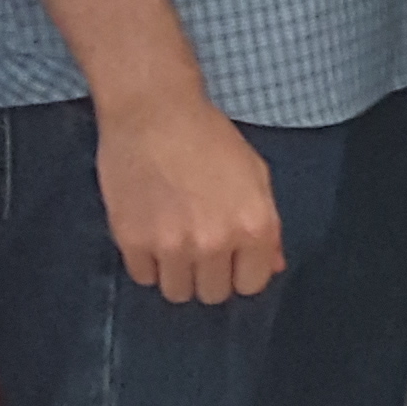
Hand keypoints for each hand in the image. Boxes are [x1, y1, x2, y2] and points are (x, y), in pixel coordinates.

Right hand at [97, 90, 288, 304]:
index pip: (251, 284)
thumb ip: (267, 226)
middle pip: (213, 294)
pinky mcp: (133, 241)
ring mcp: (172, 245)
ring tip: (174, 242)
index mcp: (253, 226)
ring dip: (177, 274)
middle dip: (209, 275)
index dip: (241, 271)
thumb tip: (273, 266)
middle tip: (199, 247)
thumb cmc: (209, 137)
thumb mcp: (255, 174)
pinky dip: (147, 263)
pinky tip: (150, 234)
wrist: (153, 112)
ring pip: (177, 292)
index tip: (230, 257)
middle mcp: (215, 242)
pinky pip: (143, 278)